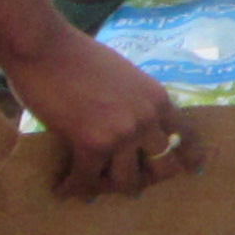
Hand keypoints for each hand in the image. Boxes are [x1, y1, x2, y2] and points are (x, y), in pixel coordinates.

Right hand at [3, 31, 206, 200]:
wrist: (43, 46)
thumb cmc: (74, 55)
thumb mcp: (122, 74)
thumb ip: (133, 101)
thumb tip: (127, 127)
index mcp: (157, 98)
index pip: (186, 137)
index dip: (189, 158)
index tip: (192, 171)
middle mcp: (147, 118)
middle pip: (163, 169)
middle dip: (145, 180)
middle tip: (125, 184)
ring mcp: (122, 133)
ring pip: (126, 182)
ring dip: (106, 187)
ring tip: (89, 186)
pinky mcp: (91, 143)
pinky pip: (87, 180)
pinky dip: (73, 187)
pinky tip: (62, 189)